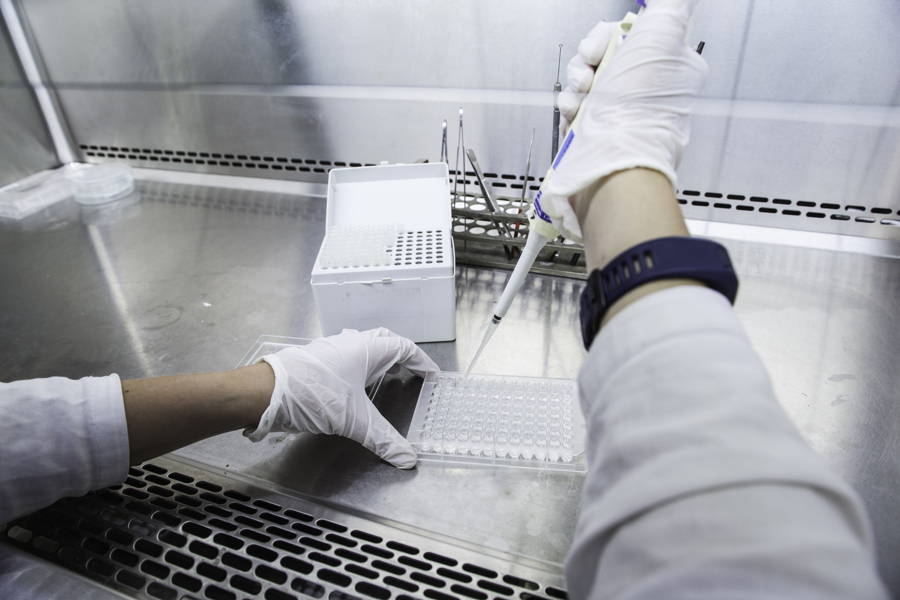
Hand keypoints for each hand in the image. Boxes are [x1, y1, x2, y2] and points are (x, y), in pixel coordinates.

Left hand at [244, 328, 439, 467]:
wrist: (268, 392)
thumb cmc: (312, 394)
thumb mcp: (355, 420)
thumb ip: (384, 440)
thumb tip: (407, 457)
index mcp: (367, 349)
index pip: (405, 349)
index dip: (422, 362)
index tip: (431, 375)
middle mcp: (351, 343)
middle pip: (385, 342)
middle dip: (402, 356)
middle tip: (413, 370)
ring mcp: (332, 349)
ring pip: (364, 347)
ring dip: (379, 358)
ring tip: (387, 373)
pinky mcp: (317, 360)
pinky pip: (347, 356)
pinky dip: (359, 366)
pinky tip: (354, 383)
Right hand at [543, 0, 707, 240]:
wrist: (615, 161)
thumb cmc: (640, 107)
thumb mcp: (664, 34)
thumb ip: (669, 6)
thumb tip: (670, 0)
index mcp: (663, 67)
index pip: (627, 36)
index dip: (606, 37)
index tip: (600, 45)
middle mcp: (641, 91)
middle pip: (600, 58)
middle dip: (585, 62)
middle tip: (589, 74)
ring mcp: (616, 113)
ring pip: (582, 82)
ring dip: (575, 86)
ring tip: (581, 101)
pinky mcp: (594, 132)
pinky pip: (572, 109)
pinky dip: (569, 110)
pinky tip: (575, 117)